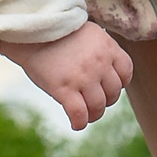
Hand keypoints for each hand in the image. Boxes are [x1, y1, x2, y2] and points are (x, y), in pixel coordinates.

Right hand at [5, 24, 132, 130]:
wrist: (30, 32)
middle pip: (114, 92)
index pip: (126, 72)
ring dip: (94, 115)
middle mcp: (99, 62)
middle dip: (106, 101)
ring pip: (98, 106)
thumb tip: (107, 70)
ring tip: (87, 115)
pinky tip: (76, 124)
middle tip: (95, 102)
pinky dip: (79, 123)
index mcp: (108, 46)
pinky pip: (79, 114)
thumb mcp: (88, 33)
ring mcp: (83, 76)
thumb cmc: (56, 32)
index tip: (109, 88)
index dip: (120, 84)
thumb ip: (101, 49)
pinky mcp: (65, 89)